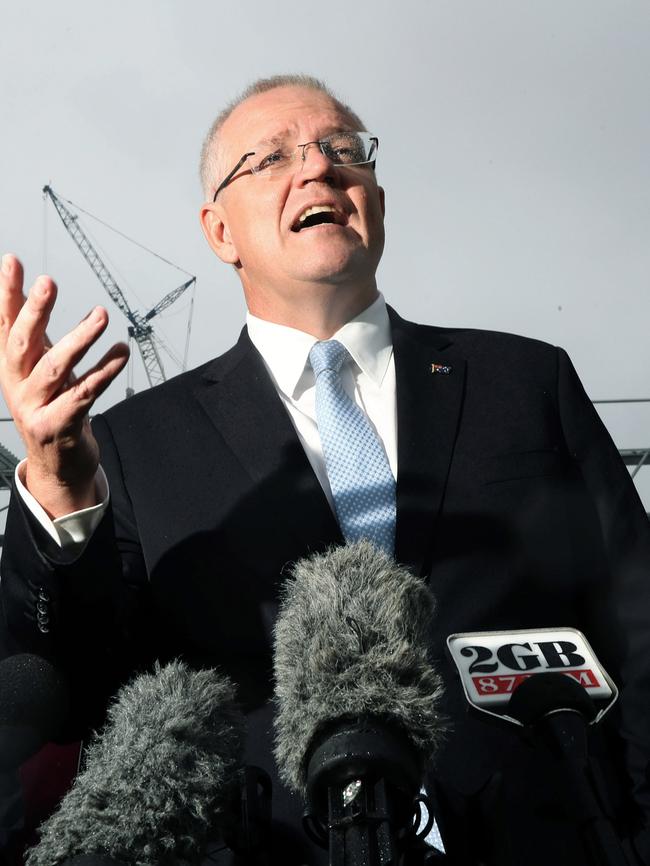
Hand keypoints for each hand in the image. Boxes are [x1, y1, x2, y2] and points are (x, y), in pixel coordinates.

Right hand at [0, 254, 128, 517]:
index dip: (7, 293)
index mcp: (11, 366)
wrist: (57, 467)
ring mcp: (35, 408)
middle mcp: (17, 385)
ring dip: (79, 339)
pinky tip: (120, 352)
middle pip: (22, 343)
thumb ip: (34, 332)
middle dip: (34, 311)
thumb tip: (27, 286)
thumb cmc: (51, 408)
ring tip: (101, 314)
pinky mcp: (59, 428)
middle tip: (48, 282)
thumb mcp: (39, 368)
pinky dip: (104, 372)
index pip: (5, 323)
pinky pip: (84, 394)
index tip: (12, 260)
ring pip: (55, 369)